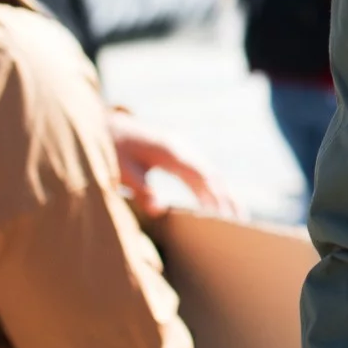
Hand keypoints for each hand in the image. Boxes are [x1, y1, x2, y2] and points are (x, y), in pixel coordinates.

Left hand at [109, 109, 240, 218]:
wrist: (107, 126)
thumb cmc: (112, 148)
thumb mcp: (122, 171)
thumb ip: (141, 190)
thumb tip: (158, 211)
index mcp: (172, 151)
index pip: (202, 176)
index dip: (216, 196)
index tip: (225, 215)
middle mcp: (183, 148)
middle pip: (213, 175)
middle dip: (228, 197)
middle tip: (241, 221)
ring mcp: (183, 149)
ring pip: (210, 174)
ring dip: (222, 195)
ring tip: (235, 217)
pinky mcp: (179, 154)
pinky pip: (200, 173)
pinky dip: (209, 190)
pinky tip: (211, 206)